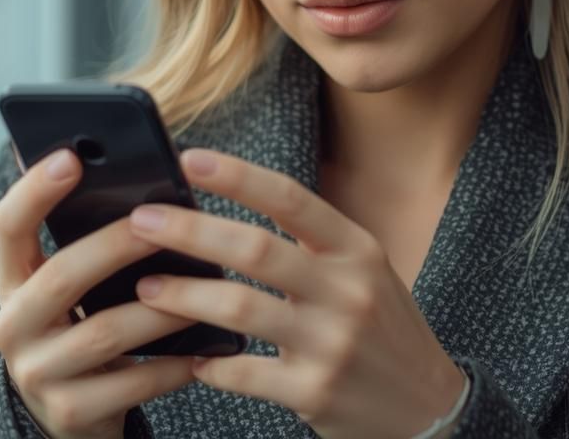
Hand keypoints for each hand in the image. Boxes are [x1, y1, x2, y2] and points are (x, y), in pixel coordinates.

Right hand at [0, 148, 198, 438]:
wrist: (76, 415)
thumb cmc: (87, 328)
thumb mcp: (76, 289)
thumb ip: (90, 242)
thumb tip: (139, 176)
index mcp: (14, 281)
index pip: (10, 226)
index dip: (35, 190)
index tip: (71, 156)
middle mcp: (13, 325)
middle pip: (61, 276)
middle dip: (116, 244)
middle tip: (163, 219)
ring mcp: (37, 373)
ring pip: (103, 332)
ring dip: (160, 308)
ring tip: (207, 288)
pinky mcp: (69, 413)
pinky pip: (131, 384)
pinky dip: (172, 365)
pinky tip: (205, 351)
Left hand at [126, 148, 467, 438]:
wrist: (429, 408)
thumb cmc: (382, 330)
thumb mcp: (365, 272)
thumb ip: (311, 243)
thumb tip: (229, 208)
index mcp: (357, 250)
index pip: (291, 200)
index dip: (238, 176)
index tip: (189, 159)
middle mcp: (348, 291)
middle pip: (255, 249)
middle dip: (189, 231)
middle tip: (140, 222)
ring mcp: (332, 344)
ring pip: (240, 308)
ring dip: (184, 296)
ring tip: (145, 289)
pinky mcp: (315, 393)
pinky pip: (244, 372)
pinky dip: (208, 363)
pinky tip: (189, 358)